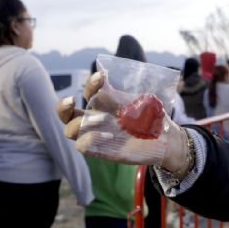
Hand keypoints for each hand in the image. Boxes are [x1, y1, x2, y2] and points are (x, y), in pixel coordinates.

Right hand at [57, 72, 188, 169]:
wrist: (166, 139)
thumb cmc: (152, 117)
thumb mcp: (139, 101)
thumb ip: (121, 94)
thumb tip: (103, 80)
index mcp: (105, 104)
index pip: (88, 91)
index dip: (91, 83)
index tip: (102, 77)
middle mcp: (96, 119)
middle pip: (65, 113)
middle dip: (62, 106)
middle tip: (71, 100)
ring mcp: (97, 135)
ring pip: (70, 130)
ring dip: (81, 122)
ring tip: (104, 119)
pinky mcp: (102, 150)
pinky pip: (82, 146)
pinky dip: (89, 139)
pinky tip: (108, 135)